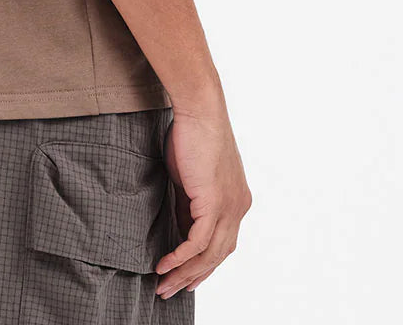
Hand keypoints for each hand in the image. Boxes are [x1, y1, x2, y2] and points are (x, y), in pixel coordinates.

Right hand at [154, 101, 251, 296]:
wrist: (199, 109)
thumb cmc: (192, 134)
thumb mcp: (190, 177)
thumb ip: (189, 204)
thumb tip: (180, 227)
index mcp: (237, 201)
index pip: (222, 244)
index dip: (203, 265)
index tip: (184, 278)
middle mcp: (239, 208)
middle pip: (217, 256)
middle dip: (193, 277)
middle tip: (170, 291)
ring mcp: (230, 207)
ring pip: (209, 255)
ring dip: (184, 274)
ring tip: (163, 286)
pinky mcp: (214, 203)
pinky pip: (198, 242)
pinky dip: (180, 257)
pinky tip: (165, 265)